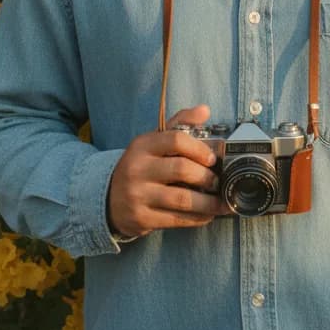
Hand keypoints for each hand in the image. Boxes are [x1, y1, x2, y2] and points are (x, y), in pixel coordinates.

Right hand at [107, 104, 225, 238]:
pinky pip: (177, 219)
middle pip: (181, 169)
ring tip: (220, 202)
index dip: (199, 149)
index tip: (213, 158)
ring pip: (182, 199)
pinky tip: (207, 215)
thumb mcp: (153, 141)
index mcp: (143, 145)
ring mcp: (138, 195)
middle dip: (206, 177)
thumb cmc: (141, 166)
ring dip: (208, 202)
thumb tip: (205, 110)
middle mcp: (138, 168)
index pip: (175, 140)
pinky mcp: (142, 218)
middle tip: (218, 181)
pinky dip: (197, 218)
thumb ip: (180, 124)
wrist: (108, 198)